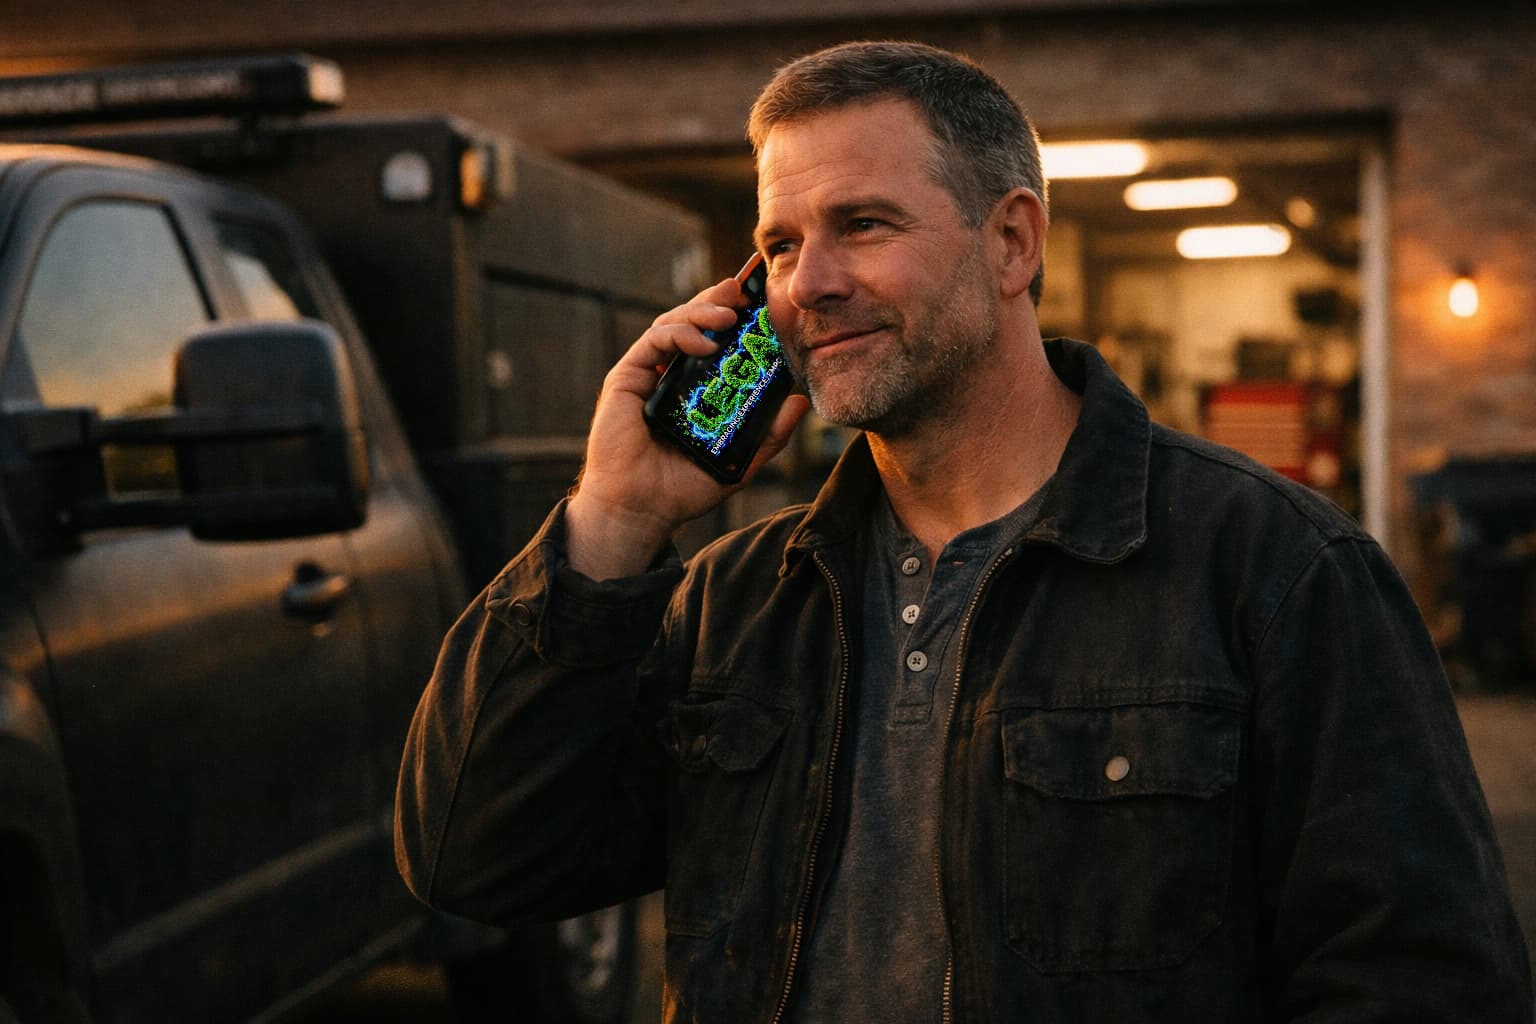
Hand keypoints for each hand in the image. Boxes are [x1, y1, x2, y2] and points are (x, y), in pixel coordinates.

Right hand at [566, 276, 808, 579]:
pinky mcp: (627, 377)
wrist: (642, 510)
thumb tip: (802, 401)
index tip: (760, 303)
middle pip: (695, 323)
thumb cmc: (684, 487)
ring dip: (703, 310)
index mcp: (694, 388)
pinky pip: (655, 341)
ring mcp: (648, 374)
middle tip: (746, 292)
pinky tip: (706, 341)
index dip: (735, 318)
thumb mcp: (741, 458)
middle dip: (720, 301)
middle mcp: (670, 375)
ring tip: (730, 314)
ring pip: (674, 323)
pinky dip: (681, 333)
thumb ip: (770, 432)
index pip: (716, 341)